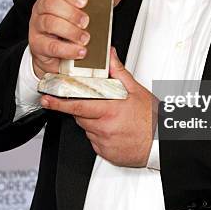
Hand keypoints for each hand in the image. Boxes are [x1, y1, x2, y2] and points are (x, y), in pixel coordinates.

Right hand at [29, 0, 122, 78]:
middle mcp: (42, 9)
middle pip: (50, 4)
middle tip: (86, 22)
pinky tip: (79, 51)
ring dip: (70, 31)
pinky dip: (67, 49)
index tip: (85, 1)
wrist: (56, 53)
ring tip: (85, 39)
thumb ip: (102, 2)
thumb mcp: (87, 13)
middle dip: (71, 12)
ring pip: (49, 23)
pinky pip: (50, 46)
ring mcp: (37, 27)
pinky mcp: (38, 45)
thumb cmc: (71, 28)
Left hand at [40, 48, 157, 166]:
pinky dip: (100, 134)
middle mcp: (105, 128)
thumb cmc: (152, 119)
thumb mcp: (137, 91)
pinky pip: (95, 141)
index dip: (60, 102)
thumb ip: (119, 72)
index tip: (48, 99)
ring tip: (113, 118)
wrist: (162, 143)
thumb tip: (110, 56)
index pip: (78, 105)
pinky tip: (115, 129)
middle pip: (81, 116)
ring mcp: (104, 142)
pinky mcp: (105, 153)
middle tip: (98, 106)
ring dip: (93, 121)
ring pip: (87, 128)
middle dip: (84, 109)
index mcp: (111, 110)